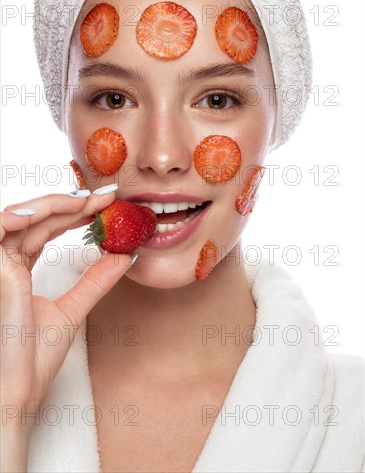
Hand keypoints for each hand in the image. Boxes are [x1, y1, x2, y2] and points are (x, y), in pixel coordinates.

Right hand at [0, 191, 133, 430]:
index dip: (74, 214)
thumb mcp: (72, 310)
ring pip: (18, 217)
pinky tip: (53, 210)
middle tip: (105, 197)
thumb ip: (95, 281)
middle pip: (36, 219)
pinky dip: (19, 215)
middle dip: (71, 204)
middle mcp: (4, 263)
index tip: (105, 204)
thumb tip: (125, 256)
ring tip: (87, 201)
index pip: (45, 229)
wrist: (15, 395)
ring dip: (53, 204)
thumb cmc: (31, 361)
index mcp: (18, 269)